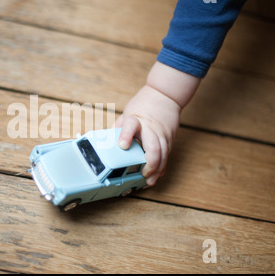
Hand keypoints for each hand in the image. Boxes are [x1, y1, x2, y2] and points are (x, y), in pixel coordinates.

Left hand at [114, 62, 200, 185]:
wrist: (165, 95)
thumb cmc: (143, 105)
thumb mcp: (126, 114)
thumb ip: (118, 129)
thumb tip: (104, 143)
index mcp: (136, 119)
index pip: (131, 126)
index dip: (126, 136)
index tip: (122, 146)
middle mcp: (151, 128)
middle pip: (154, 147)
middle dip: (150, 163)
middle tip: (143, 173)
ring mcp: (163, 134)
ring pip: (163, 155)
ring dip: (157, 169)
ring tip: (149, 180)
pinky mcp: (170, 138)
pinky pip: (167, 155)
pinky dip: (162, 166)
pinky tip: (157, 174)